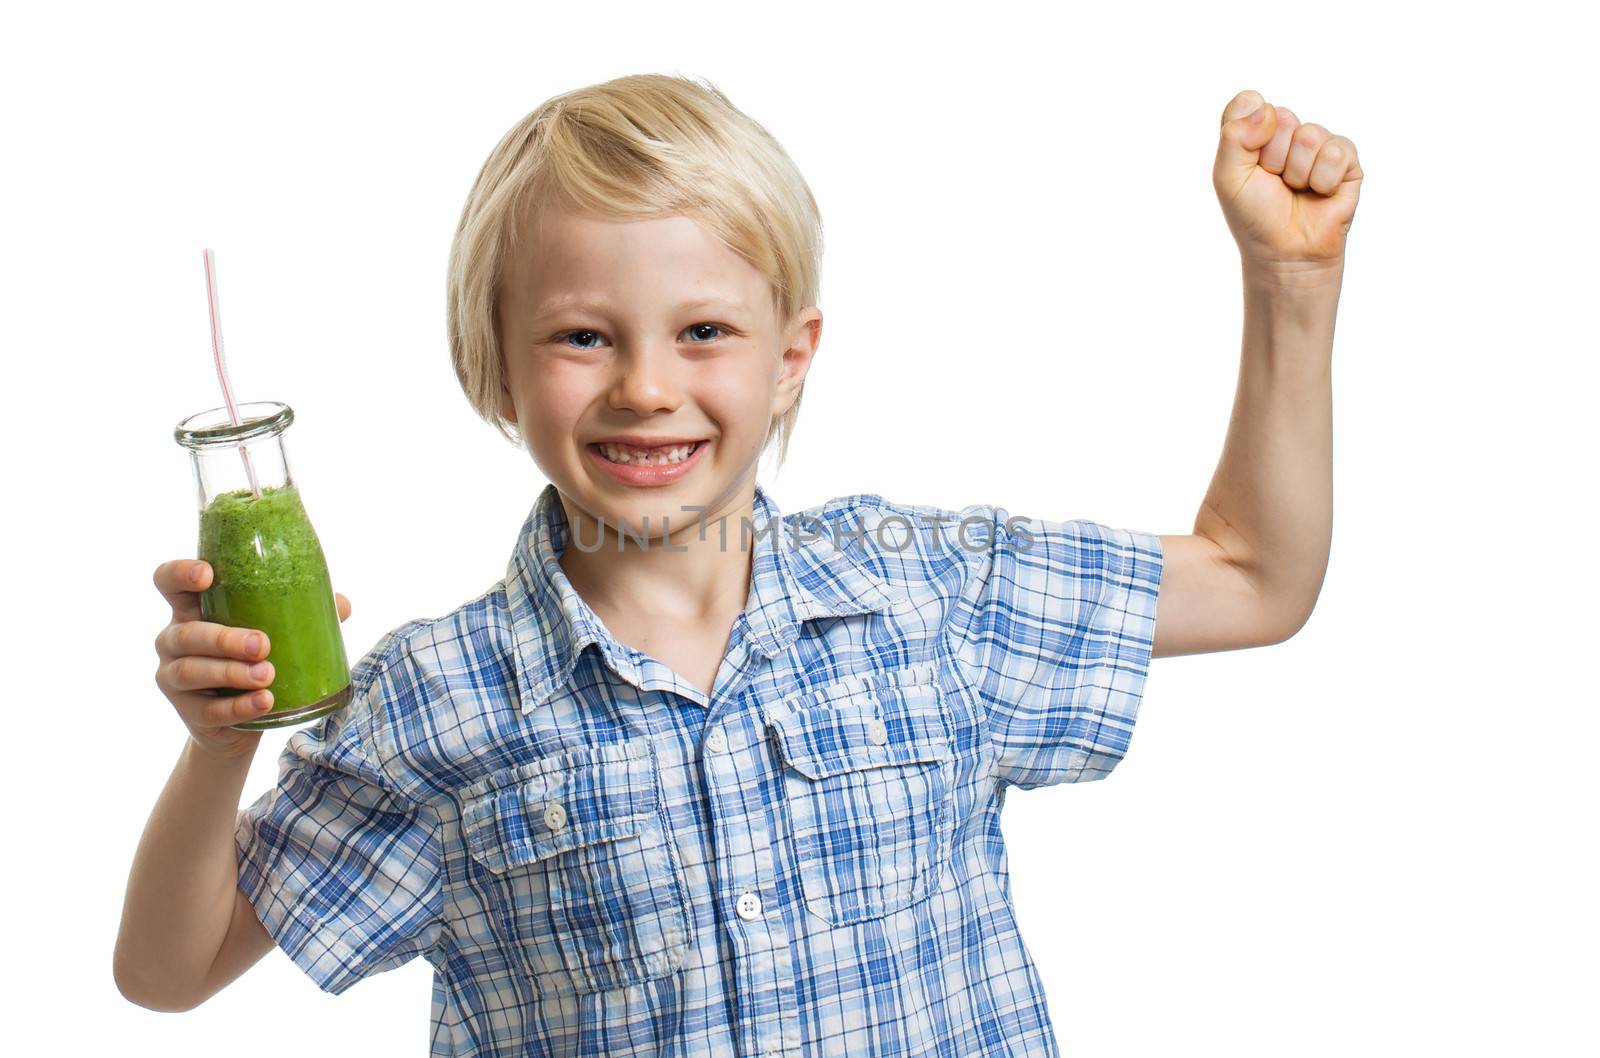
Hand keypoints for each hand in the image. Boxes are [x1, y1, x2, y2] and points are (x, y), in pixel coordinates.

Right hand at [152, 558, 351, 759]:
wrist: (239, 719)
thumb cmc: (254, 659)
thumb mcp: (274, 631)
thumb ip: (302, 614)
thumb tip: (342, 604)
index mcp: (193, 610)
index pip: (168, 582)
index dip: (180, 573)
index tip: (208, 575)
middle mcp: (174, 640)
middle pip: (186, 633)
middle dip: (224, 638)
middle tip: (263, 644)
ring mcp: (174, 677)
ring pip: (191, 671)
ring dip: (231, 673)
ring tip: (267, 676)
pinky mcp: (188, 712)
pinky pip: (208, 711)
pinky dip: (238, 707)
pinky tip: (264, 702)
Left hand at [1213, 89, 1362, 276]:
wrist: (1285, 252)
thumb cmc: (1255, 216)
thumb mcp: (1228, 177)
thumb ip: (1234, 136)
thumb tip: (1266, 108)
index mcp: (1257, 131)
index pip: (1251, 104)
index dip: (1246, 138)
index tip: (1248, 166)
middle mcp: (1288, 133)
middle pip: (1282, 118)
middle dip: (1273, 158)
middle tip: (1275, 183)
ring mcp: (1318, 145)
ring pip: (1310, 136)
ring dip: (1298, 172)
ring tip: (1297, 190)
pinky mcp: (1347, 161)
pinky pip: (1336, 152)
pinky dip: (1323, 180)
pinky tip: (1319, 193)